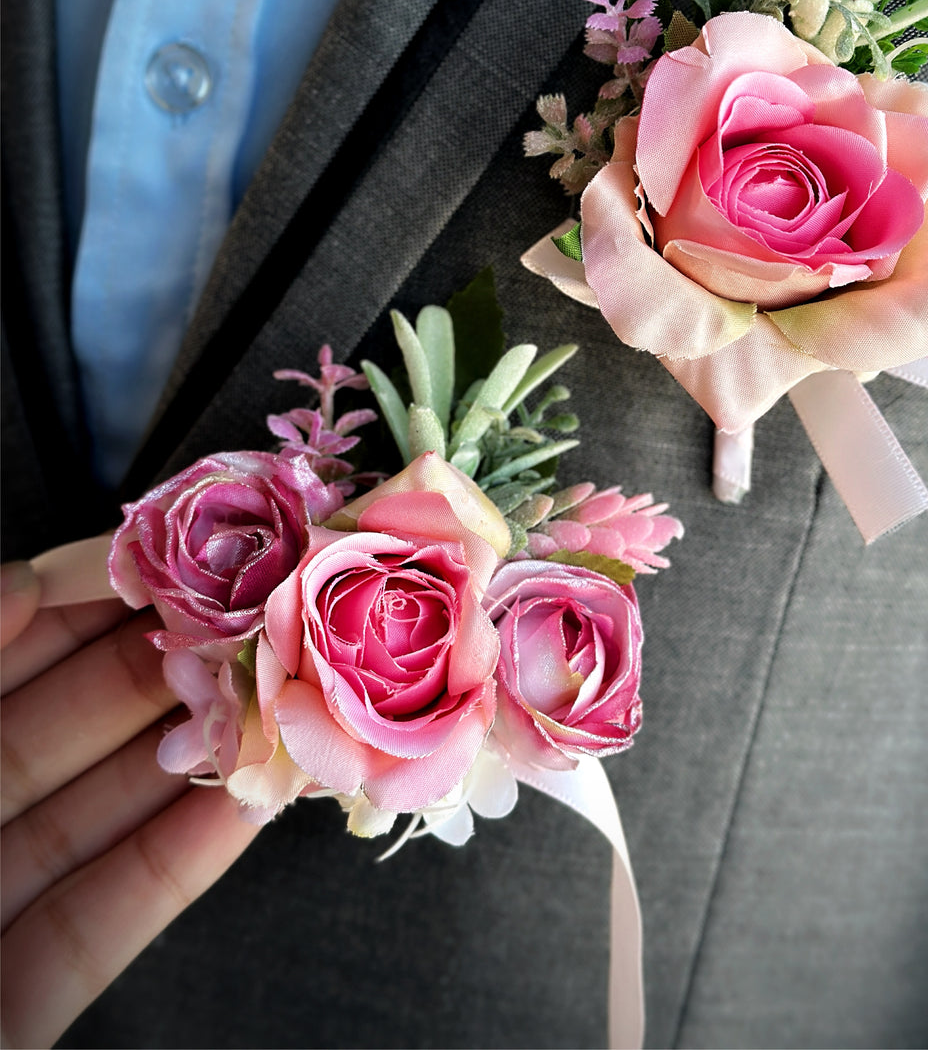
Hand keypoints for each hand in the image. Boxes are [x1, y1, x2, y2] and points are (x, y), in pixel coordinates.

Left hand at [0, 550, 260, 1048]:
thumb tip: (15, 584)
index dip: (63, 602)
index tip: (148, 560)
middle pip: (49, 727)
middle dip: (150, 668)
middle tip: (236, 620)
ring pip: (90, 816)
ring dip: (185, 756)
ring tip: (266, 698)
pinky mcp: (15, 1004)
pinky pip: (102, 920)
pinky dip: (177, 864)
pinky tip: (242, 805)